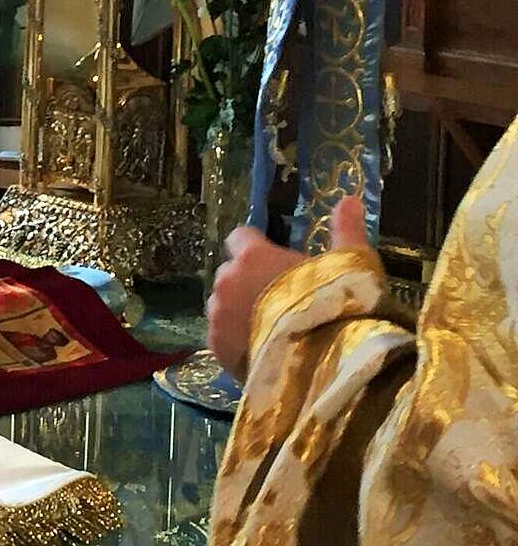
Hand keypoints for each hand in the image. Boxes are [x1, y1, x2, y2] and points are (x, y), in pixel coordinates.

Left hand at [206, 195, 370, 381]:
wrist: (330, 367)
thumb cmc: (340, 308)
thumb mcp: (350, 265)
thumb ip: (345, 230)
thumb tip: (350, 199)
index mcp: (253, 255)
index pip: (239, 238)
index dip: (256, 249)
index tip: (275, 264)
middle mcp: (227, 279)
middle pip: (230, 274)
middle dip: (248, 283)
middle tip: (279, 303)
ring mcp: (218, 314)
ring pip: (222, 305)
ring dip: (239, 312)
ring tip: (272, 331)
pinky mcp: (216, 346)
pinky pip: (220, 335)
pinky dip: (235, 340)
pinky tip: (262, 351)